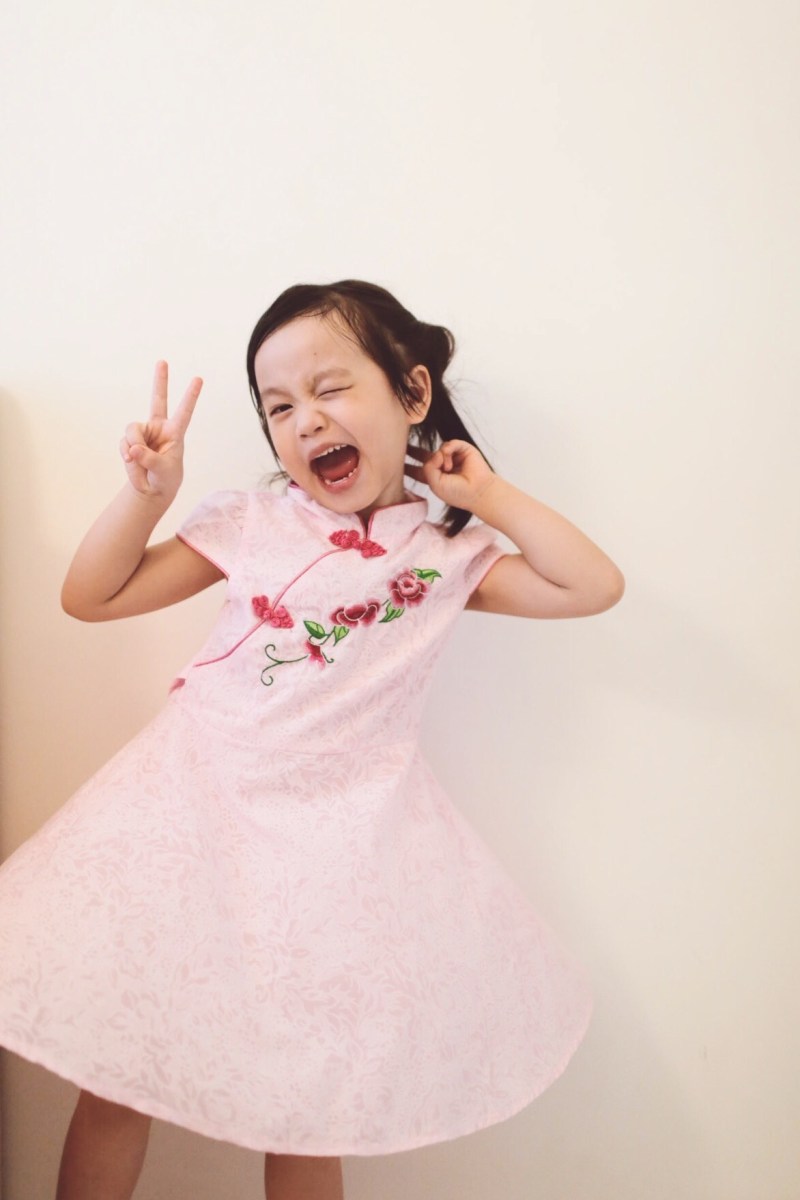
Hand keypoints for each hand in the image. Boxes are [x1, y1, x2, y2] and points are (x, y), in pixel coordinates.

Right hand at [121, 361, 201, 499]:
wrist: (151, 488)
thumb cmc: (165, 477)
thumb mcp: (162, 470)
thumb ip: (149, 458)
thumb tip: (132, 448)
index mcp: (175, 432)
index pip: (184, 411)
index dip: (191, 396)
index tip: (199, 379)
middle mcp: (159, 427)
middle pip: (158, 399)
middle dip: (160, 381)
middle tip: (163, 361)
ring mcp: (143, 433)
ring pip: (132, 431)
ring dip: (133, 448)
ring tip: (138, 462)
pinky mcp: (130, 440)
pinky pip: (124, 444)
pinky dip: (127, 457)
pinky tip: (132, 463)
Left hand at [405, 439, 496, 511]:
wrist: (477, 490)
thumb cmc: (457, 492)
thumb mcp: (434, 483)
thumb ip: (427, 467)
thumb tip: (436, 451)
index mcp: (434, 477)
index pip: (416, 469)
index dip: (406, 464)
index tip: (392, 460)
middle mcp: (442, 466)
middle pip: (424, 455)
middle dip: (413, 450)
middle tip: (402, 444)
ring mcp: (453, 457)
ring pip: (438, 449)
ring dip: (440, 458)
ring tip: (447, 468)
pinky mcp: (462, 449)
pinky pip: (449, 443)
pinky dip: (448, 450)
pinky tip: (451, 461)